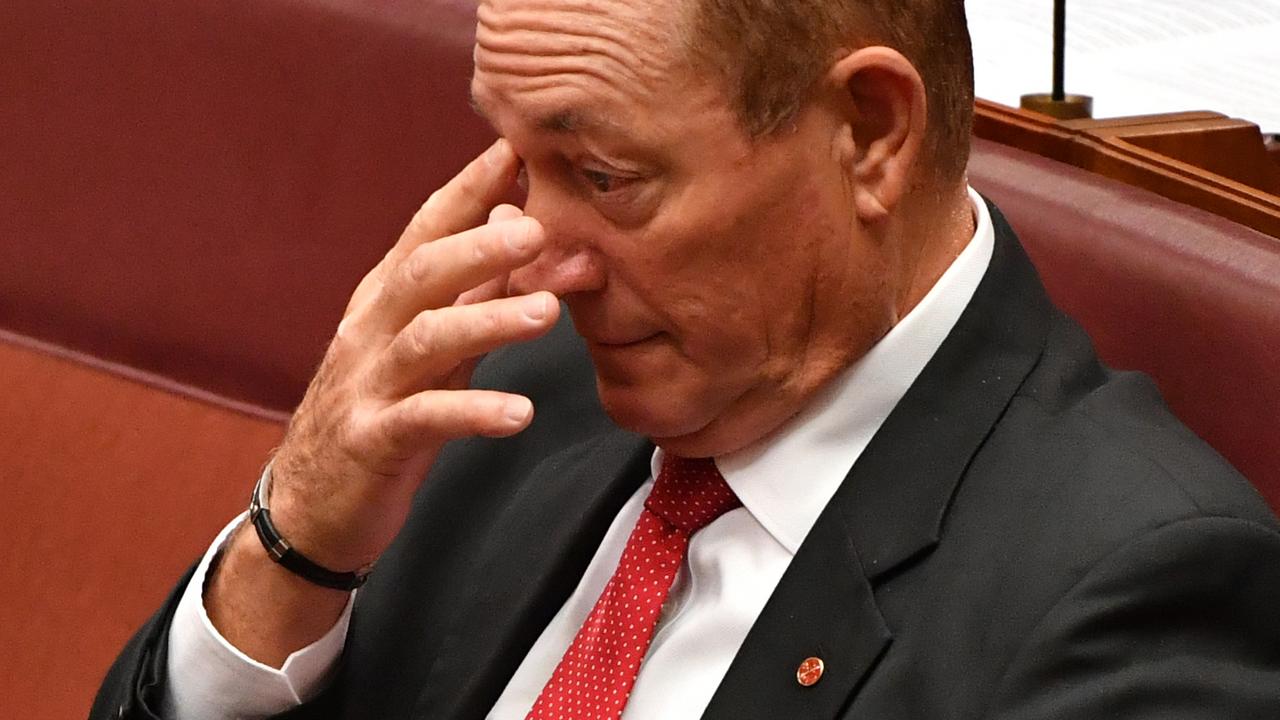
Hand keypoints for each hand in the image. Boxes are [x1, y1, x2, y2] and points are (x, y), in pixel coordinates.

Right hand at [267, 140, 558, 572]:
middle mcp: (371, 331)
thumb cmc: (380, 413)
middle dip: (480, 245)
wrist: (309, 505)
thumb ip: (473, 293)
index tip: (515, 149)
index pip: (427, 229)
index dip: (468, 189)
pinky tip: (519, 413)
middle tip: (539, 228)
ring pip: (426, 338)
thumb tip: (519, 226)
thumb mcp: (430, 349)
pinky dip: (473, 411)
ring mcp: (368, 385)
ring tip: (547, 312)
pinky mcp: (373, 441)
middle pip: (422, 273)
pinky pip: (424, 420)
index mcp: (385, 300)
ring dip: (488, 320)